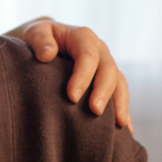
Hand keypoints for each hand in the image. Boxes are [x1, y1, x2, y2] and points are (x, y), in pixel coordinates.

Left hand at [16, 19, 131, 131]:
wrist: (45, 43)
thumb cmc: (39, 40)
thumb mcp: (34, 33)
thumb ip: (40, 40)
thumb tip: (47, 54)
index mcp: (82, 37)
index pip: (88, 55)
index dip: (82, 76)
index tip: (72, 97)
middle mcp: (99, 50)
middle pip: (108, 69)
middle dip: (103, 91)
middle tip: (95, 111)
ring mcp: (106, 65)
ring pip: (119, 82)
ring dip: (120, 102)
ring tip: (119, 123)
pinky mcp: (107, 80)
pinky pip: (120, 93)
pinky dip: (123, 109)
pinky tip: (126, 129)